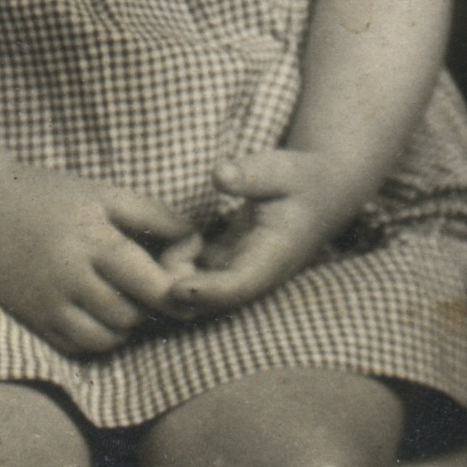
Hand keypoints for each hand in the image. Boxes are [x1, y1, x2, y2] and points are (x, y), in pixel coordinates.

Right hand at [0, 163, 190, 356]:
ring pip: (108, 337)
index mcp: (94, 238)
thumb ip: (155, 216)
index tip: (184, 284)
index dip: (176, 291)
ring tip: (125, 298)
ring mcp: (49, 302)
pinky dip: (99, 337)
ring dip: (125, 324)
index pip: (150, 283)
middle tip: (151, 289)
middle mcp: (70, 275)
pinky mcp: (34, 320)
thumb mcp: (105, 194)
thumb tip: (195, 247)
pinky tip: (100, 312)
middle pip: (131, 314)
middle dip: (149, 306)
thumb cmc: (52, 196)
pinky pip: (80, 347)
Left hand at [159, 149, 350, 318]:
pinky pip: (197, 278)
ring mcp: (240, 273)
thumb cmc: (300, 178)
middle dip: (179, 289)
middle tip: (148, 260)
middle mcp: (256, 274)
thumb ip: (250, 173)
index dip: (207, 291)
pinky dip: (175, 269)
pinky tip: (152, 250)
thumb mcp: (279, 168)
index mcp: (273, 258)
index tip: (174, 289)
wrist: (320, 191)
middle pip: (214, 299)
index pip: (239, 285)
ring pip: (202, 293)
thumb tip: (220, 174)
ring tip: (147, 250)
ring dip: (173, 280)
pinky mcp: (227, 266)